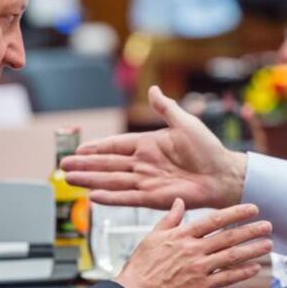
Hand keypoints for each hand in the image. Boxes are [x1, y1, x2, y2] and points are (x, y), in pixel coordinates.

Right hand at [60, 86, 246, 209]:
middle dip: (85, 166)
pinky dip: (111, 197)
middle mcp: (144, 164)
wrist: (223, 174)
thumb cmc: (209, 149)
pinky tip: (93, 197)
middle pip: (108, 165)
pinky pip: (127, 197)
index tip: (78, 149)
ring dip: (91, 181)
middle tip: (63, 167)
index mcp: (149, 145)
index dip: (97, 148)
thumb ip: (166, 109)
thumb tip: (153, 89)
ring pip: (112, 181)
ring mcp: (147, 181)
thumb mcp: (185, 123)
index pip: (116, 146)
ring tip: (69, 180)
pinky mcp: (153, 198)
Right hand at [115, 199, 271, 287]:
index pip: (214, 220)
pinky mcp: (200, 287)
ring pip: (232, 256)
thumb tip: (179, 202)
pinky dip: (242, 273)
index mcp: (182, 235)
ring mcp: (198, 269)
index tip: (252, 209)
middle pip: (228, 237)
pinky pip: (226, 278)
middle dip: (251, 230)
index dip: (236, 213)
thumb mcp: (152, 237)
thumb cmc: (141, 267)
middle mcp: (193, 250)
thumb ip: (170, 219)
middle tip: (268, 226)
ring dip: (252, 250)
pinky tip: (254, 268)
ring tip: (267, 244)